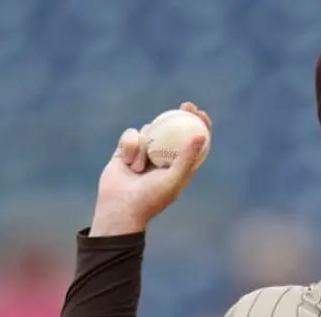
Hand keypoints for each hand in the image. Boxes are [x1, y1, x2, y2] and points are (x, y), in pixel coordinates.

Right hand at [91, 102, 212, 235]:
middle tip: (185, 105)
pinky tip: (126, 163)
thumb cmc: (150, 198)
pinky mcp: (126, 150)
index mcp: (180, 165)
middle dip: (181, 114)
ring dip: (145, 144)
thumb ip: (187, 158)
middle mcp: (164, 156)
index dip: (200, 125)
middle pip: (174, 128)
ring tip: (139, 168)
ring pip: (150, 130)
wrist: (119, 208)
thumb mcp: (173, 179)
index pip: (194, 142)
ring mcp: (144, 152)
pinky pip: (130, 134)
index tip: (201, 113)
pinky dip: (129, 146)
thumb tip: (201, 135)